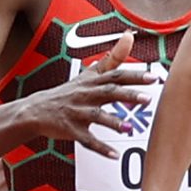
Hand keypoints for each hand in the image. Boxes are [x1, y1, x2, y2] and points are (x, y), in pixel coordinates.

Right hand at [21, 32, 159, 155]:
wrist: (37, 110)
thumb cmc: (70, 92)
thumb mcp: (89, 74)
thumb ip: (113, 58)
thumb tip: (130, 36)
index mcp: (93, 82)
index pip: (116, 75)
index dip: (135, 76)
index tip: (153, 77)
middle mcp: (86, 95)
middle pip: (108, 92)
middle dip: (127, 95)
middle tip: (147, 99)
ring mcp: (77, 113)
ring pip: (97, 116)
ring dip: (113, 122)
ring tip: (129, 129)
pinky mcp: (71, 130)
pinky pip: (87, 140)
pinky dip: (101, 148)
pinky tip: (114, 155)